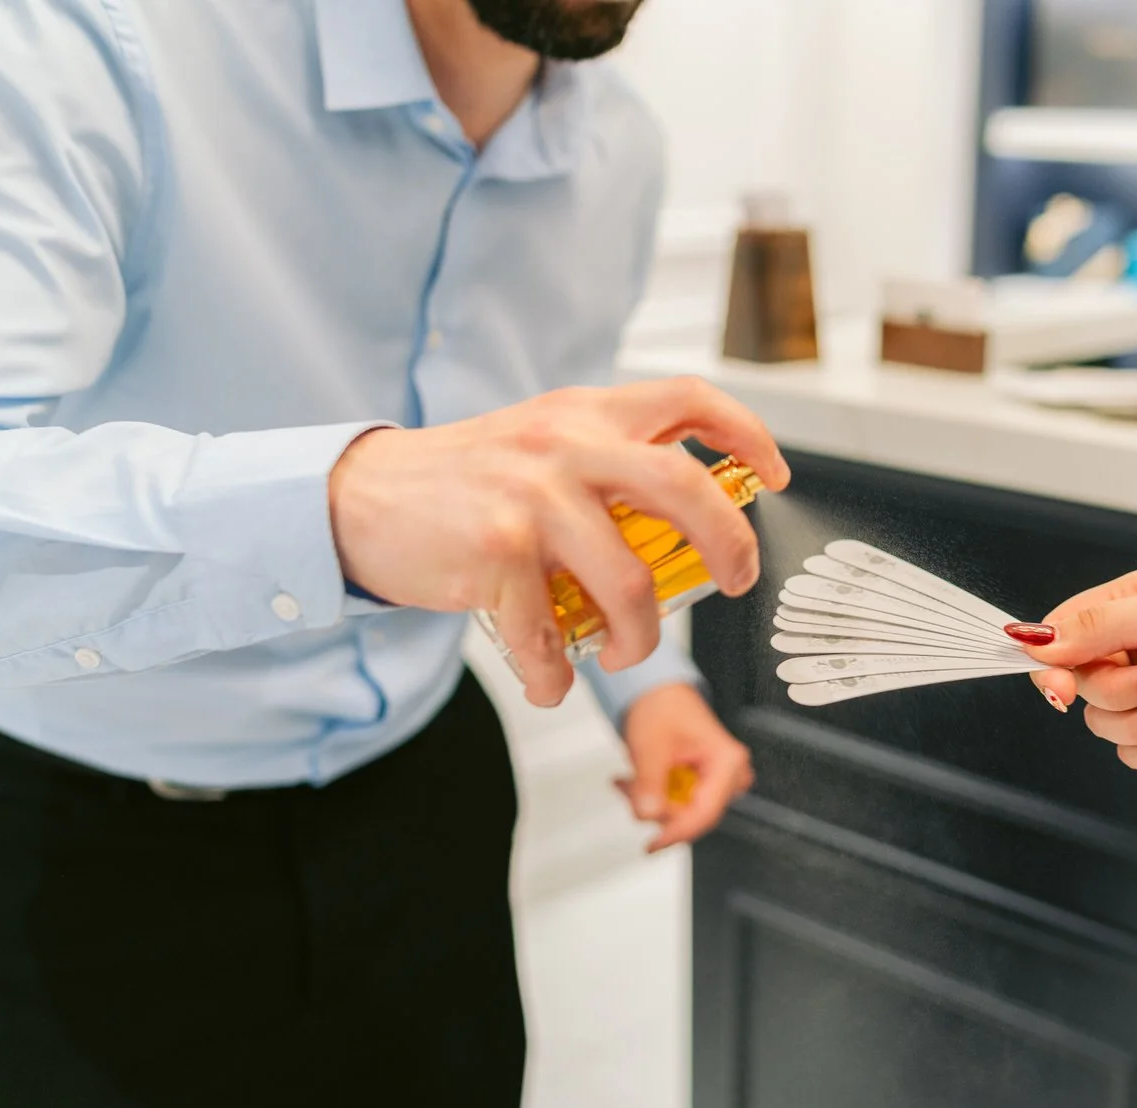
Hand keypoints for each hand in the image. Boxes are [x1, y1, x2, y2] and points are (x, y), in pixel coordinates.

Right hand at [328, 377, 788, 706]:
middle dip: (730, 545)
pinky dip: (557, 672)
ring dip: (639, 638)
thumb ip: (609, 463)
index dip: (747, 435)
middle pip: (686, 488)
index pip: (689, 400)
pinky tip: (553, 679)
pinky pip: (551, 632)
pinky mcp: (497, 551)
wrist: (362, 499)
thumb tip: (691, 520)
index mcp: (587, 414)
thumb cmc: (465, 483)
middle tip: (735, 582)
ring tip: (624, 652)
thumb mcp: (542, 445)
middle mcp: (567, 445)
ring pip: (629, 584)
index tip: (775, 477)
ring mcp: (533, 497)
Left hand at [618, 683, 753, 852]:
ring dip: (653, 803)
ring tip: (629, 782)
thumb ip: (649, 785)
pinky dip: (656, 797)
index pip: (706, 813)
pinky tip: (638, 783)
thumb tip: (648, 815)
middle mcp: (730, 773)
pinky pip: (681, 805)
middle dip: (658, 810)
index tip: (653, 843)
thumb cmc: (662, 707)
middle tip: (631, 793)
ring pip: (684, 813)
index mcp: (727, 762)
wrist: (658, 692)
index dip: (677, 832)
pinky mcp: (705, 783)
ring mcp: (719, 779)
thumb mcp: (650, 747)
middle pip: (694, 815)